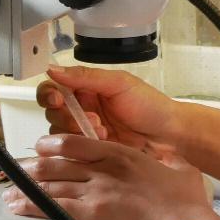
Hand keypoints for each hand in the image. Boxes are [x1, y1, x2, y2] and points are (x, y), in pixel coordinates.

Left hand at [2, 133, 219, 219]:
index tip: (41, 147)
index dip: (52, 143)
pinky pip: (53, 207)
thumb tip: (169, 157)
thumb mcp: (180, 169)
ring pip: (50, 184)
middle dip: (32, 167)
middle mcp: (102, 169)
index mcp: (120, 154)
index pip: (75, 142)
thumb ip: (168, 159)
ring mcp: (94, 191)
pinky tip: (17, 207)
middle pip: (55, 162)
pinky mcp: (91, 215)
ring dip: (25, 187)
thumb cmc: (186, 203)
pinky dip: (31, 206)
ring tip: (9, 192)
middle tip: (19, 171)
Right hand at [40, 65, 179, 145]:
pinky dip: (83, 146)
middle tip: (92, 119)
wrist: (170, 137)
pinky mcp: (91, 150)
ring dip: (76, 132)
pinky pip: (72, 150)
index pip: (53, 87)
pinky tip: (103, 142)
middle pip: (52, 112)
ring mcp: (85, 130)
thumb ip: (85, 76)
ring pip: (59, 132)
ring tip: (102, 131)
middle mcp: (82, 108)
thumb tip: (53, 69)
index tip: (57, 100)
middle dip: (66, 116)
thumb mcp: (119, 84)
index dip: (49, 94)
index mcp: (86, 88)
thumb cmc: (150, 106)